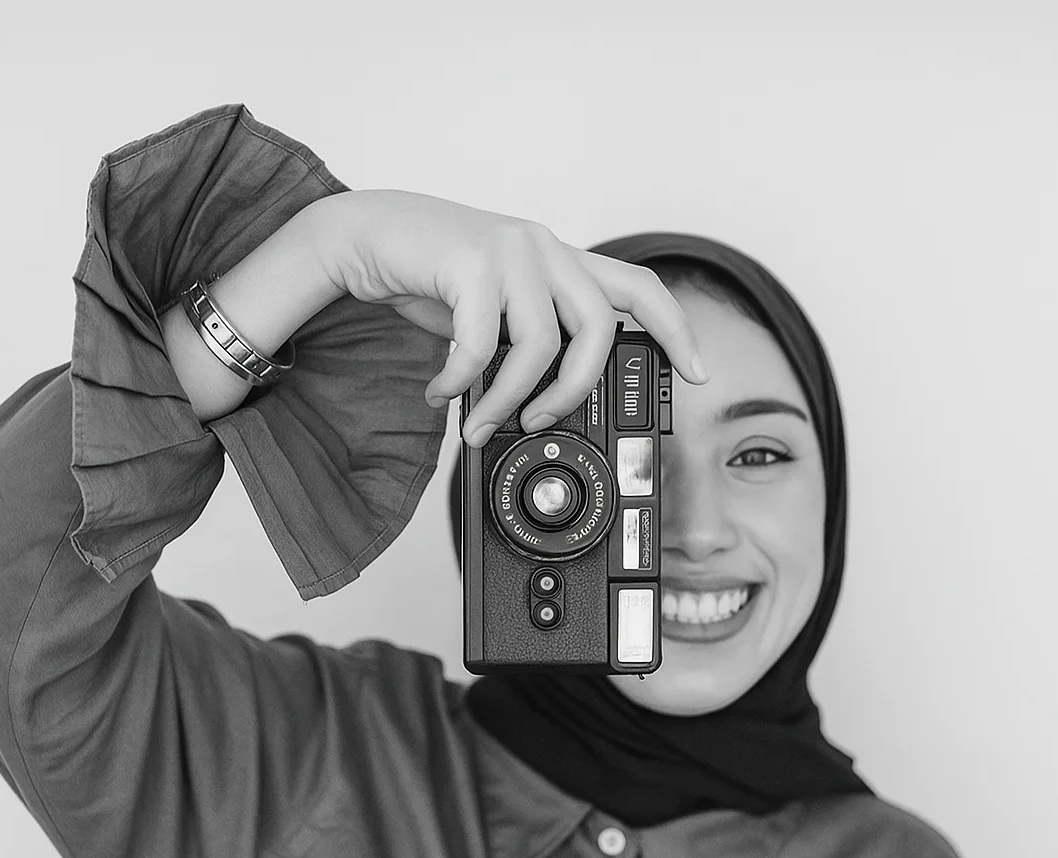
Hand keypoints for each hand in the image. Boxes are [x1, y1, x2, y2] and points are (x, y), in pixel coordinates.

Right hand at [306, 189, 708, 446]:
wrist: (361, 235)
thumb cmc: (428, 276)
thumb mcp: (491, 310)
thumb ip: (526, 342)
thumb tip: (542, 405)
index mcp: (559, 261)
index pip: (639, 288)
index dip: (676, 331)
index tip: (696, 372)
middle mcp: (545, 248)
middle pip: (599, 327)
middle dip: (576, 389)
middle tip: (541, 421)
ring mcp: (512, 249)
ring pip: (540, 344)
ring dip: (506, 399)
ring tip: (478, 421)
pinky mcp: (471, 258)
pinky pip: (482, 341)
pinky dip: (461, 380)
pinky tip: (441, 391)